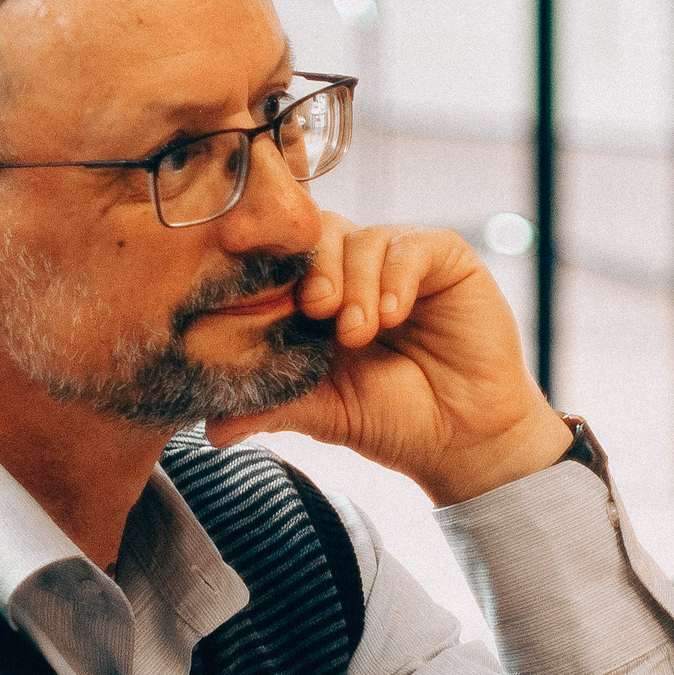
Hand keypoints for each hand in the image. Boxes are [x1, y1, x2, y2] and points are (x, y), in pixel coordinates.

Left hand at [203, 213, 570, 504]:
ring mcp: (400, 262)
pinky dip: (395, 277)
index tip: (257, 300)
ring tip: (360, 333)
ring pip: (362, 238)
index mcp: (320, 298)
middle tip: (316, 312)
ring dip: (355, 283)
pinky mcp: (445, 260)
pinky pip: (412, 246)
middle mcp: (356, 271)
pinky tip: (392, 315)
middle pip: (318, 234)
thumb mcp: (322, 412)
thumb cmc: (393, 421)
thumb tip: (210, 429)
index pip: (284, 259)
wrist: (463, 441)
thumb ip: (270, 408)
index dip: (271, 273)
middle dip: (313, 269)